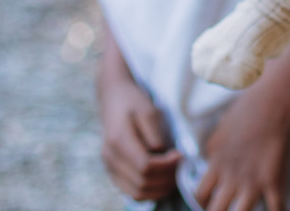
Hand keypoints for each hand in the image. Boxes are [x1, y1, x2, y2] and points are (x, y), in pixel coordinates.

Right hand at [97, 53, 180, 200]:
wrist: (113, 97)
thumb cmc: (134, 101)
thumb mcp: (148, 110)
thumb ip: (155, 134)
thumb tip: (163, 154)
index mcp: (118, 141)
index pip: (145, 166)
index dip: (167, 165)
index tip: (181, 155)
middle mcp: (110, 158)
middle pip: (142, 182)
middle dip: (166, 178)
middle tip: (181, 166)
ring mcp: (109, 166)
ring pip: (136, 192)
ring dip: (159, 189)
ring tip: (174, 175)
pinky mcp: (112, 171)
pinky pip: (131, 191)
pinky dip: (149, 191)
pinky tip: (163, 180)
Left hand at [194, 83, 289, 210]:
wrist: (271, 104)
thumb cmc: (245, 110)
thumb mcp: (219, 132)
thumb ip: (214, 153)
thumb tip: (212, 163)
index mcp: (216, 163)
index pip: (200, 194)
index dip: (202, 202)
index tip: (208, 202)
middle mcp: (231, 177)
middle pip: (216, 209)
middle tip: (223, 209)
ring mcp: (253, 181)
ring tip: (244, 210)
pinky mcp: (274, 180)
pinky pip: (276, 207)